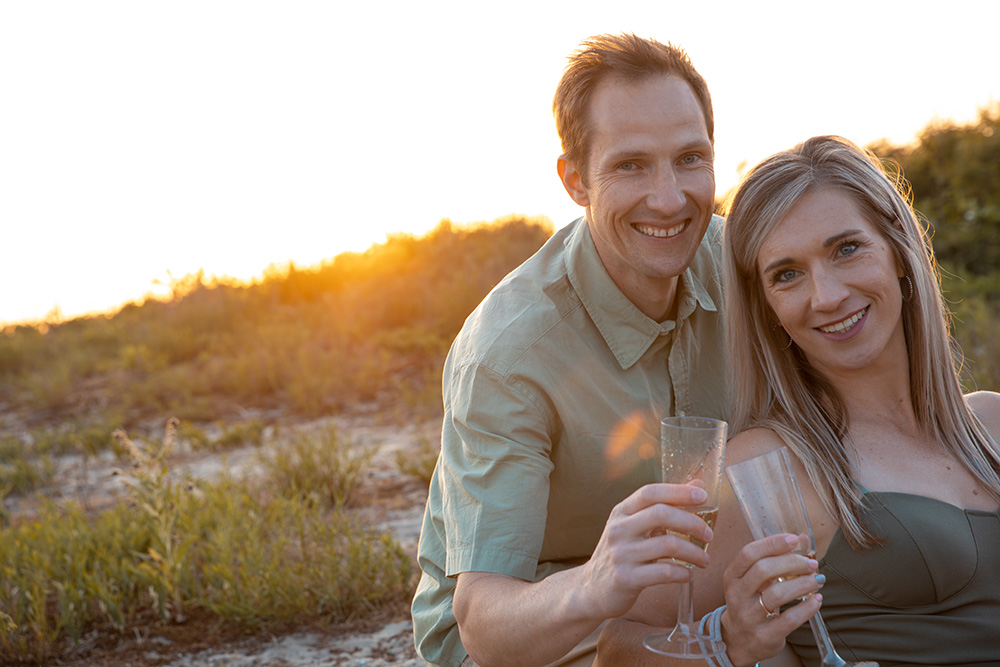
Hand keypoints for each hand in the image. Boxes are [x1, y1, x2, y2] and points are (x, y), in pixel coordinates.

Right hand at [576, 482, 713, 620]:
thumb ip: (664, 506)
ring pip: (668, 544)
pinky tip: (688, 574)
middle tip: (709, 535)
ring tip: (704, 560)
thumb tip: (697, 485)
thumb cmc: (621, 554)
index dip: (678, 491)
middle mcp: (619, 529)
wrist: (592, 589)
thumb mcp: (635, 526)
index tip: (702, 496)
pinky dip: (682, 573)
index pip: (650, 492)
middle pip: (661, 514)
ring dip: (694, 552)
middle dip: (692, 522)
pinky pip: (663, 573)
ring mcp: (621, 554)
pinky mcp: (626, 579)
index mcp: (621, 512)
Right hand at [720, 534, 823, 665]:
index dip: (772, 544)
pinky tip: (817, 600)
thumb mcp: (751, 581)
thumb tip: (801, 538)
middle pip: (763, 570)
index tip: (794, 540)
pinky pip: (789, 620)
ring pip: (777, 594)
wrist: (738, 641)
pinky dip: (807, 608)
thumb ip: (772, 560)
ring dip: (802, 584)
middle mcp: (737, 595)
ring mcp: (749, 617)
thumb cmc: (750, 603)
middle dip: (792, 563)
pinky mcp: (764, 636)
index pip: (749, 553)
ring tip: (817, 580)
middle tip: (811, 564)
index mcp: (732, 577)